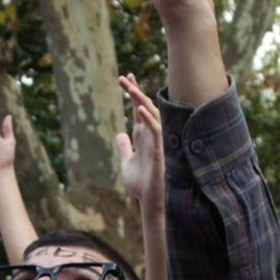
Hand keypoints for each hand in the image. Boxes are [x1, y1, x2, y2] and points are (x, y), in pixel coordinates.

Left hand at [115, 76, 163, 211]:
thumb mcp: (126, 163)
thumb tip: (120, 135)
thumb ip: (124, 148)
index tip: (126, 78)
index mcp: (142, 136)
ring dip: (141, 101)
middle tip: (122, 77)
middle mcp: (150, 135)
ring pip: (152, 114)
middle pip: (144, 107)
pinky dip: (149, 119)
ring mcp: (156, 141)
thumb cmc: (141, 185)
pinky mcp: (159, 150)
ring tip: (130, 88)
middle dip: (134, 92)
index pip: (138, 110)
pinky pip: (156, 130)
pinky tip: (140, 109)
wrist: (149, 201)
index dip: (133, 94)